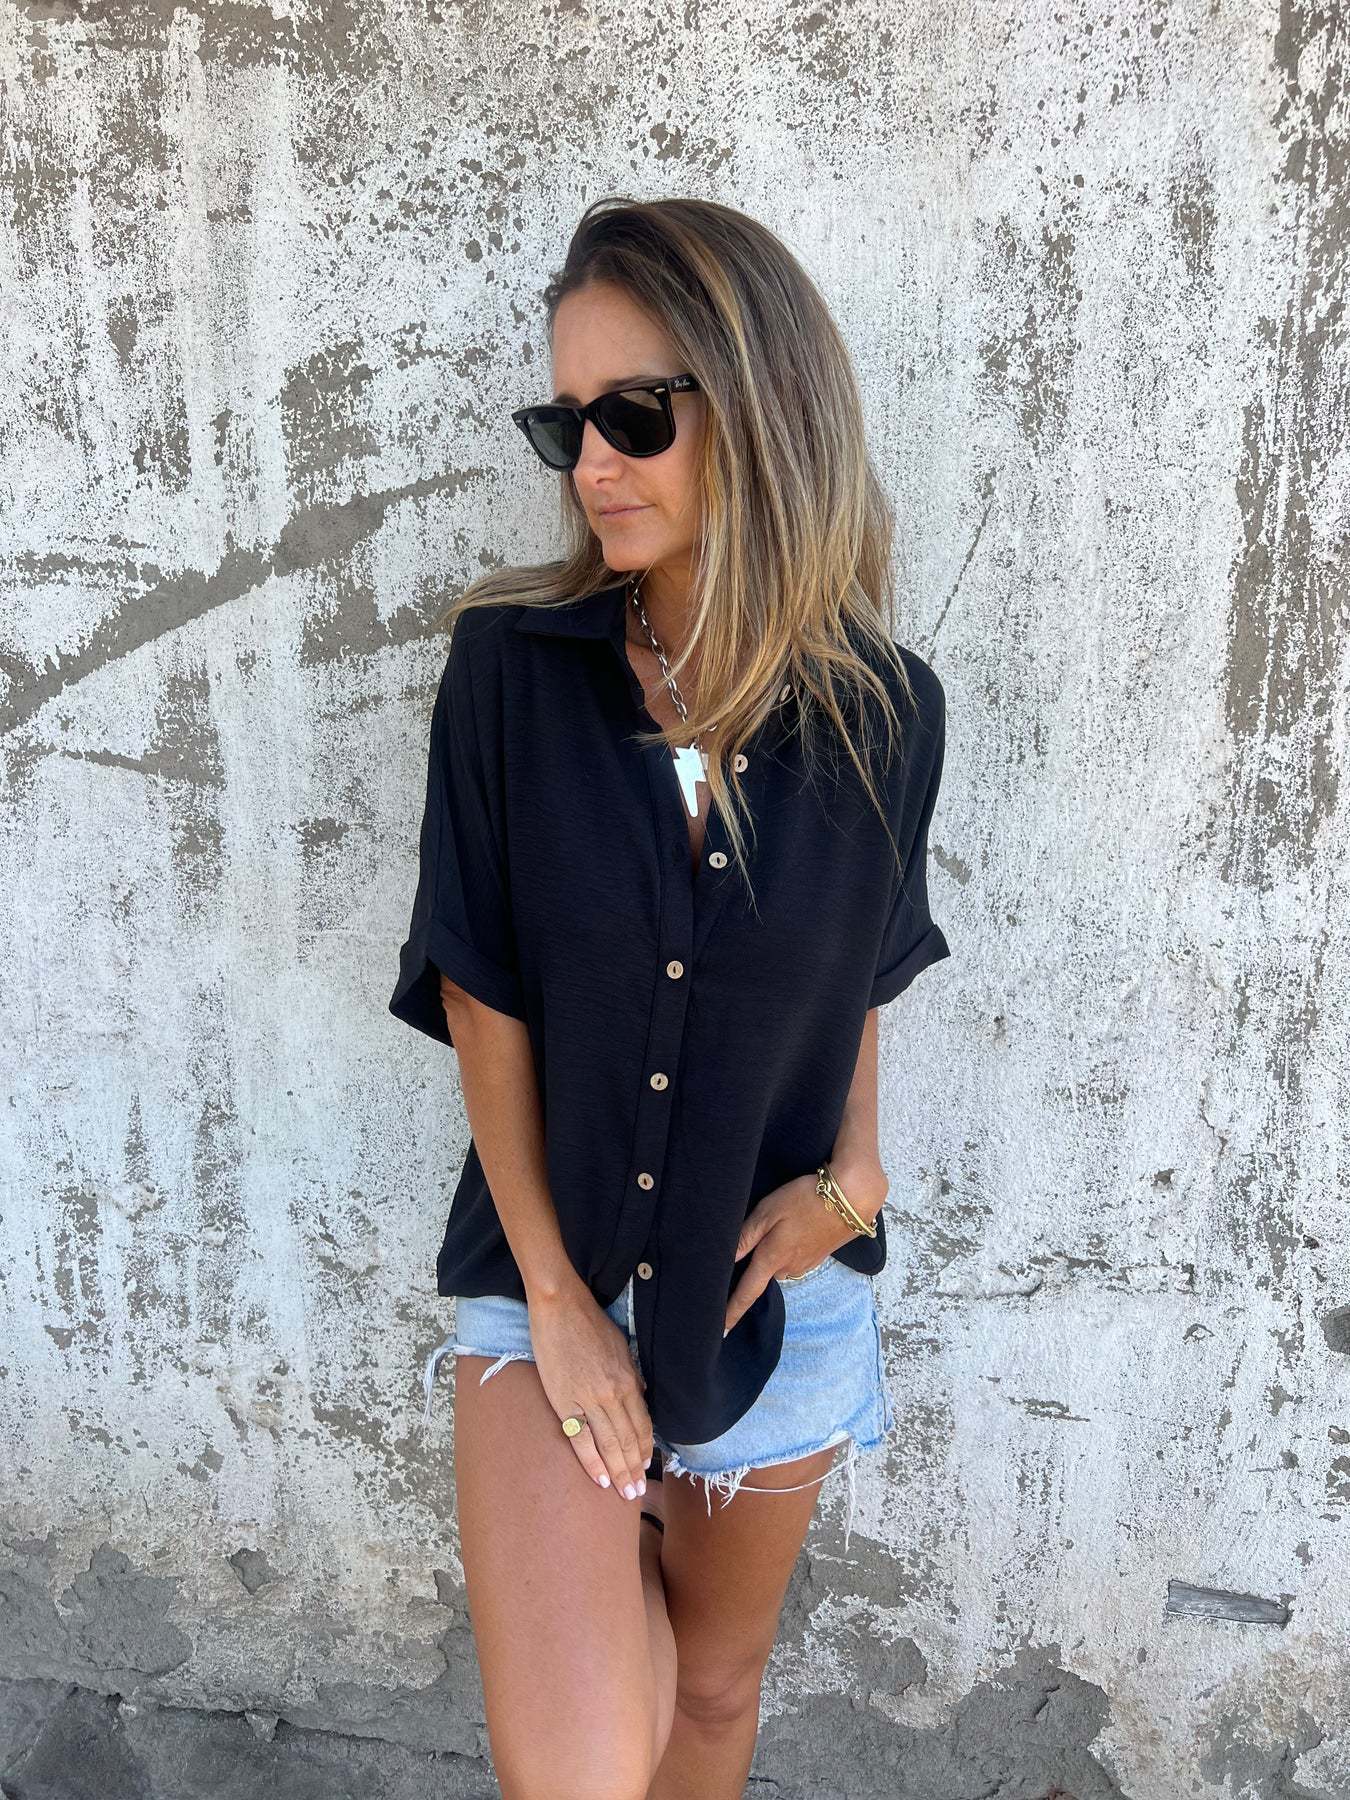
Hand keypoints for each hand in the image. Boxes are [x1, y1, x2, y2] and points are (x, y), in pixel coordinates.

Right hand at [527, 1280, 653, 1500]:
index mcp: (629, 1380)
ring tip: (625, 1493)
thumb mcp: (622, 1347)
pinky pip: (581, 1440)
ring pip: (609, 1445)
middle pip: (628, 1441)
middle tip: (638, 1493)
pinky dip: (593, 1462)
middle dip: (635, 1470)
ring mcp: (589, 1400)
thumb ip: (633, 1376)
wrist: (560, 1308)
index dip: (646, 1449)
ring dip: (619, 1472)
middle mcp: (613, 1394)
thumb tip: (641, 1398)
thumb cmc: (591, 1324)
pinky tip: (601, 1479)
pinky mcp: (565, 1402)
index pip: (643, 1425)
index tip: (647, 1467)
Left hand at [724, 1159, 887, 1336]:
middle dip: (758, 1263)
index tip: (722, 1332)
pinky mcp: (818, 1256)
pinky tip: (797, 1226)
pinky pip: (795, 1257)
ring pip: (780, 1264)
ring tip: (782, 1223)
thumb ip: (746, 1236)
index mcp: (771, 1258)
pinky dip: (791, 1246)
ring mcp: (806, 1264)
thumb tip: (727, 1259)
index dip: (732, 1312)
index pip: (747, 1293)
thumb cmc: (805, 1199)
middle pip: (763, 1274)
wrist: (852, 1198)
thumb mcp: (768, 1211)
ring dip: (777, 1251)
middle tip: (759, 1236)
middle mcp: (789, 1268)